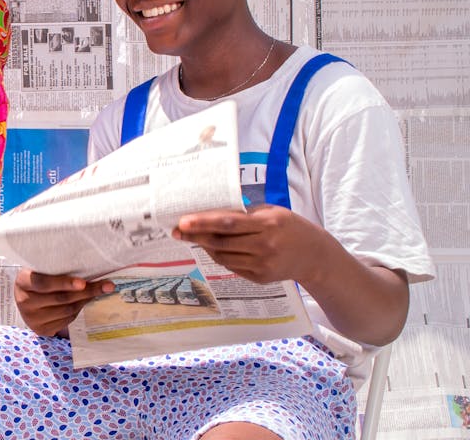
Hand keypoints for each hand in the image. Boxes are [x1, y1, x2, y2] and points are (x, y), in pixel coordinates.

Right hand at [14, 268, 113, 336]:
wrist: (26, 298)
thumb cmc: (39, 278)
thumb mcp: (41, 270)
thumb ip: (57, 269)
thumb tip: (90, 267)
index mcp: (23, 281)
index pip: (44, 283)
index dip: (64, 283)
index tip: (82, 282)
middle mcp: (24, 301)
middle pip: (60, 298)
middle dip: (86, 291)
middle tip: (107, 286)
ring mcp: (31, 318)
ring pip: (66, 310)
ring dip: (85, 300)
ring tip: (97, 291)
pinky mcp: (41, 329)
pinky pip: (66, 320)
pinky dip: (78, 310)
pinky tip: (83, 302)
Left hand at [172, 205, 331, 285]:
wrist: (315, 255)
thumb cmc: (289, 227)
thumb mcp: (271, 213)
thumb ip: (244, 214)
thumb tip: (209, 214)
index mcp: (268, 224)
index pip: (228, 223)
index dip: (203, 223)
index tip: (183, 221)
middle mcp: (265, 246)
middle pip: (221, 242)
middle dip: (195, 236)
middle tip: (176, 231)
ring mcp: (262, 265)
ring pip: (223, 257)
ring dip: (206, 247)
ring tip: (194, 238)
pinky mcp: (261, 278)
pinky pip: (232, 267)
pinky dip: (220, 257)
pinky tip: (214, 249)